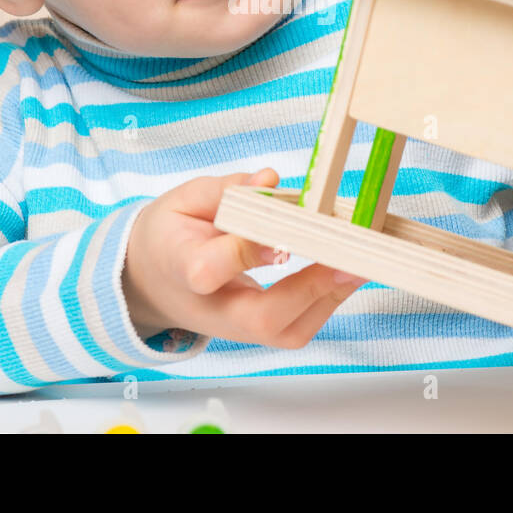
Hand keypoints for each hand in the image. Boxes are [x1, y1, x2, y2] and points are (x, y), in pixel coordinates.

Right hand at [121, 168, 367, 348]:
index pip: (209, 268)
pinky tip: (345, 270)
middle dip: (310, 288)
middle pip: (262, 316)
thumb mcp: (185, 199)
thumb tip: (270, 179)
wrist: (153, 281)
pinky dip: (328, 300)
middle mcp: (213, 308)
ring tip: (359, 260)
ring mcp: (237, 328)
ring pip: (288, 331)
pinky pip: (298, 328)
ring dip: (329, 297)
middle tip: (349, 258)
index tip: (280, 233)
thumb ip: (227, 189)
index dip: (245, 251)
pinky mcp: (258, 333)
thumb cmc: (172, 235)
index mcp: (182, 267)